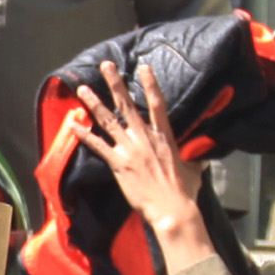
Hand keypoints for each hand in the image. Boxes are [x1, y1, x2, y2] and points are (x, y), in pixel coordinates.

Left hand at [79, 60, 212, 267]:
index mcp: (164, 136)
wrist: (172, 209)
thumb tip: (201, 161)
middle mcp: (145, 138)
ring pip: (109, 121)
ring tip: (83, 89)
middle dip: (116, 83)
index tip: (143, 67)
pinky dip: (84, 135)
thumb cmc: (185, 192)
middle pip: (128, 105)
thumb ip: (193, 161)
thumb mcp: (194, 171)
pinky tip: (73, 125)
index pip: (157, 103)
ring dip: (94, 103)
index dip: (150, 84)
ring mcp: (130, 149)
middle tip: (106, 66)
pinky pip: (98, 146)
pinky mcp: (119, 164)